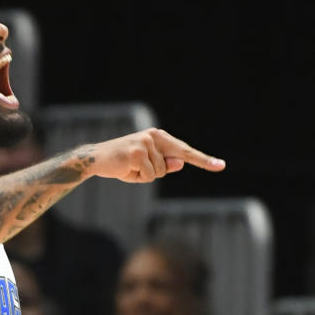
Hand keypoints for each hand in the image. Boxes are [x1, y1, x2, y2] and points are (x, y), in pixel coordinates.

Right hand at [83, 128, 224, 182]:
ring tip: (127, 168)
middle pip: (170, 166)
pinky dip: (137, 177)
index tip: (220, 166)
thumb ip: (164, 166)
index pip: (183, 150)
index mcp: (157, 137)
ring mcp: (145, 142)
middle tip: (137, 168)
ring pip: (159, 172)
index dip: (203, 159)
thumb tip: (181, 163)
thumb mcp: (145, 167)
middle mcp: (153, 136)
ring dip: (143, 176)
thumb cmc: (121, 164)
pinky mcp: (137, 151)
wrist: (94, 160)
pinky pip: (148, 174)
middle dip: (155, 173)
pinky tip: (124, 168)